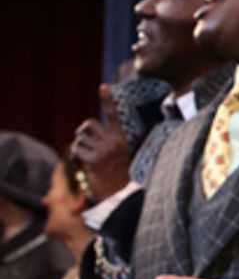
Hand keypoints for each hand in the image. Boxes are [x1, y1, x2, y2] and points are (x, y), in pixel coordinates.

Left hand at [72, 85, 131, 199]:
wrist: (119, 192)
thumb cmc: (117, 171)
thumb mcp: (118, 151)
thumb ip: (107, 139)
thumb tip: (87, 131)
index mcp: (121, 137)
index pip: (114, 114)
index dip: (107, 99)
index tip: (103, 86)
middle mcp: (114, 140)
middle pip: (88, 124)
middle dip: (82, 132)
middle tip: (85, 141)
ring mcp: (104, 150)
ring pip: (80, 138)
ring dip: (79, 146)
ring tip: (88, 156)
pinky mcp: (94, 159)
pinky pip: (77, 150)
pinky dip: (77, 156)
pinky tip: (85, 164)